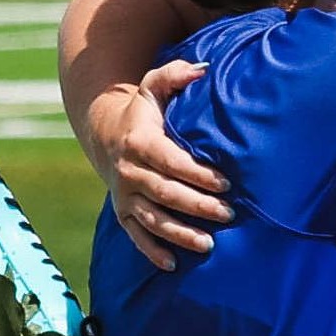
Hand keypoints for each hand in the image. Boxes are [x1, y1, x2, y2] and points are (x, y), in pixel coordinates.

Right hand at [100, 61, 233, 269]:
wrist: (107, 134)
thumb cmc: (143, 111)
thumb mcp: (153, 86)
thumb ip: (176, 74)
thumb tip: (204, 70)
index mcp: (140, 142)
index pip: (171, 161)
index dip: (198, 174)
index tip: (226, 183)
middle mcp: (129, 172)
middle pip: (165, 194)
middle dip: (197, 206)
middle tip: (229, 214)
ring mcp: (124, 195)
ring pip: (152, 220)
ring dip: (180, 234)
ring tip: (209, 244)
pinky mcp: (122, 213)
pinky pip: (136, 236)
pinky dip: (152, 252)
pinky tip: (174, 264)